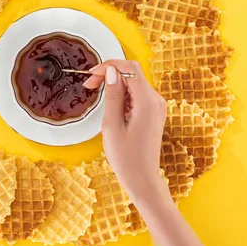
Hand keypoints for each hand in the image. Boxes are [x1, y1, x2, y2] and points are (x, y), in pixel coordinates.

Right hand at [84, 60, 169, 200]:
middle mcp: (156, 101)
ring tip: (99, 99)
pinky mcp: (153, 113)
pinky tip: (112, 110)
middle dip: (110, 74)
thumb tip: (111, 71)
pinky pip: (137, 95)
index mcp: (147, 102)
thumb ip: (113, 95)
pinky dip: (123, 96)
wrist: (143, 179)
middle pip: (132, 73)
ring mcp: (156, 107)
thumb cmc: (126, 158)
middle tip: (89, 86)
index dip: (108, 66)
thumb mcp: (112, 125)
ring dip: (115, 85)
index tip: (91, 75)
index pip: (129, 68)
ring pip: (134, 83)